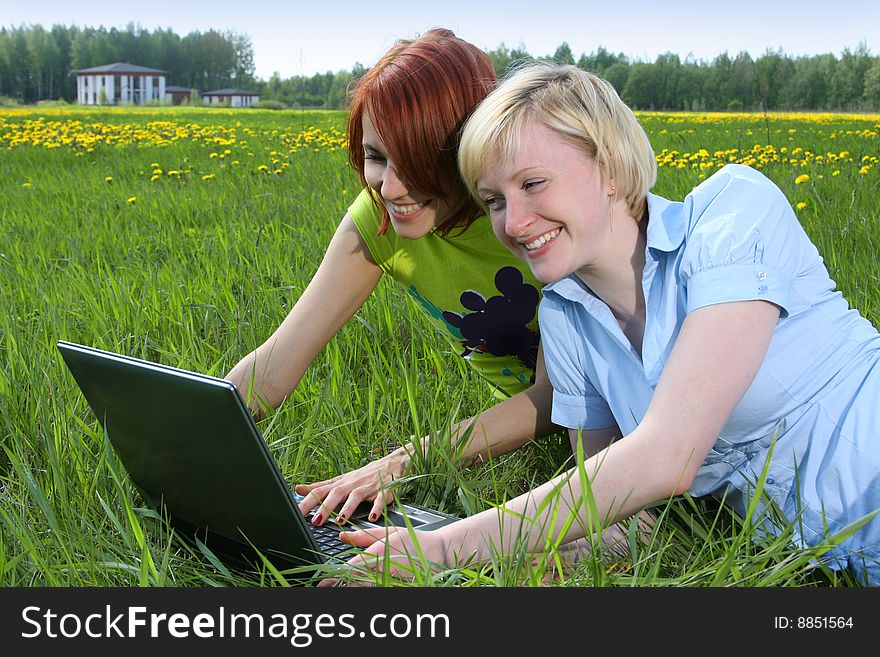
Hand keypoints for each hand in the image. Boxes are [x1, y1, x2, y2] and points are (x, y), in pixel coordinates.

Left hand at [295, 450, 408, 525]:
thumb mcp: (341, 480)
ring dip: (348, 508)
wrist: (393, 463)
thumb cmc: (364, 475)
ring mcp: (369, 487)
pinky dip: (377, 508)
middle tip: (316, 521)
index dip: (308, 501)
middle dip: (325, 507)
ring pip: (356, 495)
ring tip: (340, 521)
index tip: (297, 512)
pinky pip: (381, 499)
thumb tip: (298, 488)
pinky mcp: (385, 491)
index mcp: (342, 483)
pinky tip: (372, 517)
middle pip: (337, 492)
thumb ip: (320, 486)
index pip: (321, 490)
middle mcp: (353, 484)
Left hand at [318, 526, 448, 585]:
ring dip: (353, 589)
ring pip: (367, 588)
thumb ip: (363, 536)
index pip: (355, 566)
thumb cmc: (414, 539)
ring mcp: (393, 578)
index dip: (338, 575)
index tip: (324, 582)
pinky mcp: (399, 585)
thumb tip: (342, 536)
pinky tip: (356, 589)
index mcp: (381, 551)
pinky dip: (367, 589)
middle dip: (341, 585)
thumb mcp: (388, 532)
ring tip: (338, 589)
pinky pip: (380, 589)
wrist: (439, 551)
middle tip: (326, 588)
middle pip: (358, 581)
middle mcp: (386, 567)